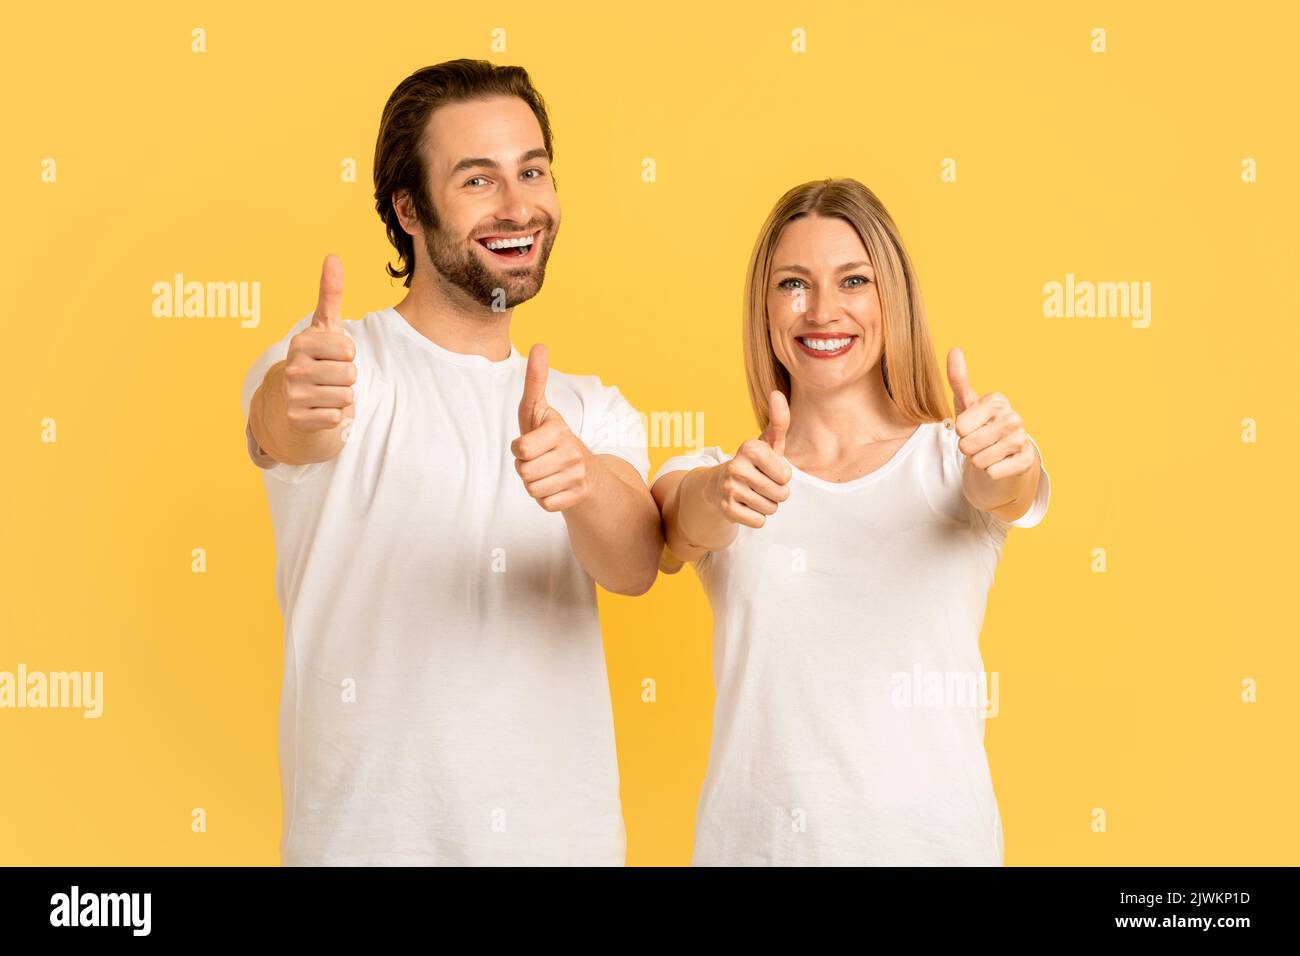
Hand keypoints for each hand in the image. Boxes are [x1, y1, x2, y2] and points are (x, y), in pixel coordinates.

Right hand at [282, 254, 356, 431]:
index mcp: (301, 342)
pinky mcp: (296, 419)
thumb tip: (333, 256)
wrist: (295, 399)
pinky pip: (336, 417)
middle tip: (329, 377)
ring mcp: (292, 394)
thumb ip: (331, 293)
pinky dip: (333, 416)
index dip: (348, 355)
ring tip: (325, 392)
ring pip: (345, 396)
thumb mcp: (326, 326)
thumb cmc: (318, 358)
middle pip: (350, 374)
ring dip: (341, 397)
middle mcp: (292, 367)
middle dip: (347, 377)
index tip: (332, 355)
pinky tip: (319, 409)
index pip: (349, 349)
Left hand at [511, 344, 594, 511]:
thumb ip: (535, 379)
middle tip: (539, 459)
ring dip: (534, 483)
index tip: (531, 443)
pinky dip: (545, 498)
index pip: (521, 450)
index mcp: (559, 430)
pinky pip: (545, 504)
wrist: (583, 467)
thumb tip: (539, 345)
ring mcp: (578, 475)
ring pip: (533, 490)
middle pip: (524, 472)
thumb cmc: (550, 436)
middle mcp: (572, 452)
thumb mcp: (538, 409)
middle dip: (525, 468)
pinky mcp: (579, 495)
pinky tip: (555, 485)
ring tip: (546, 471)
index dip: (519, 449)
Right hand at [706, 389, 791, 527]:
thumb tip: (777, 393)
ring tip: (753, 493)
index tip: (768, 469)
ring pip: (771, 509)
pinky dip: (756, 517)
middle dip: (776, 492)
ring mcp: (729, 489)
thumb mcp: (768, 442)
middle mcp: (737, 467)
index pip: (786, 476)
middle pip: (781, 494)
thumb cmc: (753, 463)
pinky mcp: (726, 510)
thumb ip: (779, 420)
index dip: (781, 475)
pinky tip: (745, 505)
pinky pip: (759, 522)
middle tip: (760, 483)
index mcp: (750, 448)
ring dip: (766, 504)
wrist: (719, 483)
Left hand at [946, 347, 1035, 479]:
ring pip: (979, 461)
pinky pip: (993, 472)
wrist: (1004, 449)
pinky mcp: (1026, 460)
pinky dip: (991, 471)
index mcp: (996, 401)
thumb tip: (954, 350)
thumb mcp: (966, 402)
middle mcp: (1013, 417)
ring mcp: (1022, 439)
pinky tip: (999, 461)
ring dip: (978, 460)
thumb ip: (958, 378)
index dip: (960, 432)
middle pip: (967, 446)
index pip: (959, 427)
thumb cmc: (980, 422)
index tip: (971, 427)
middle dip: (967, 448)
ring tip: (987, 450)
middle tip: (978, 441)